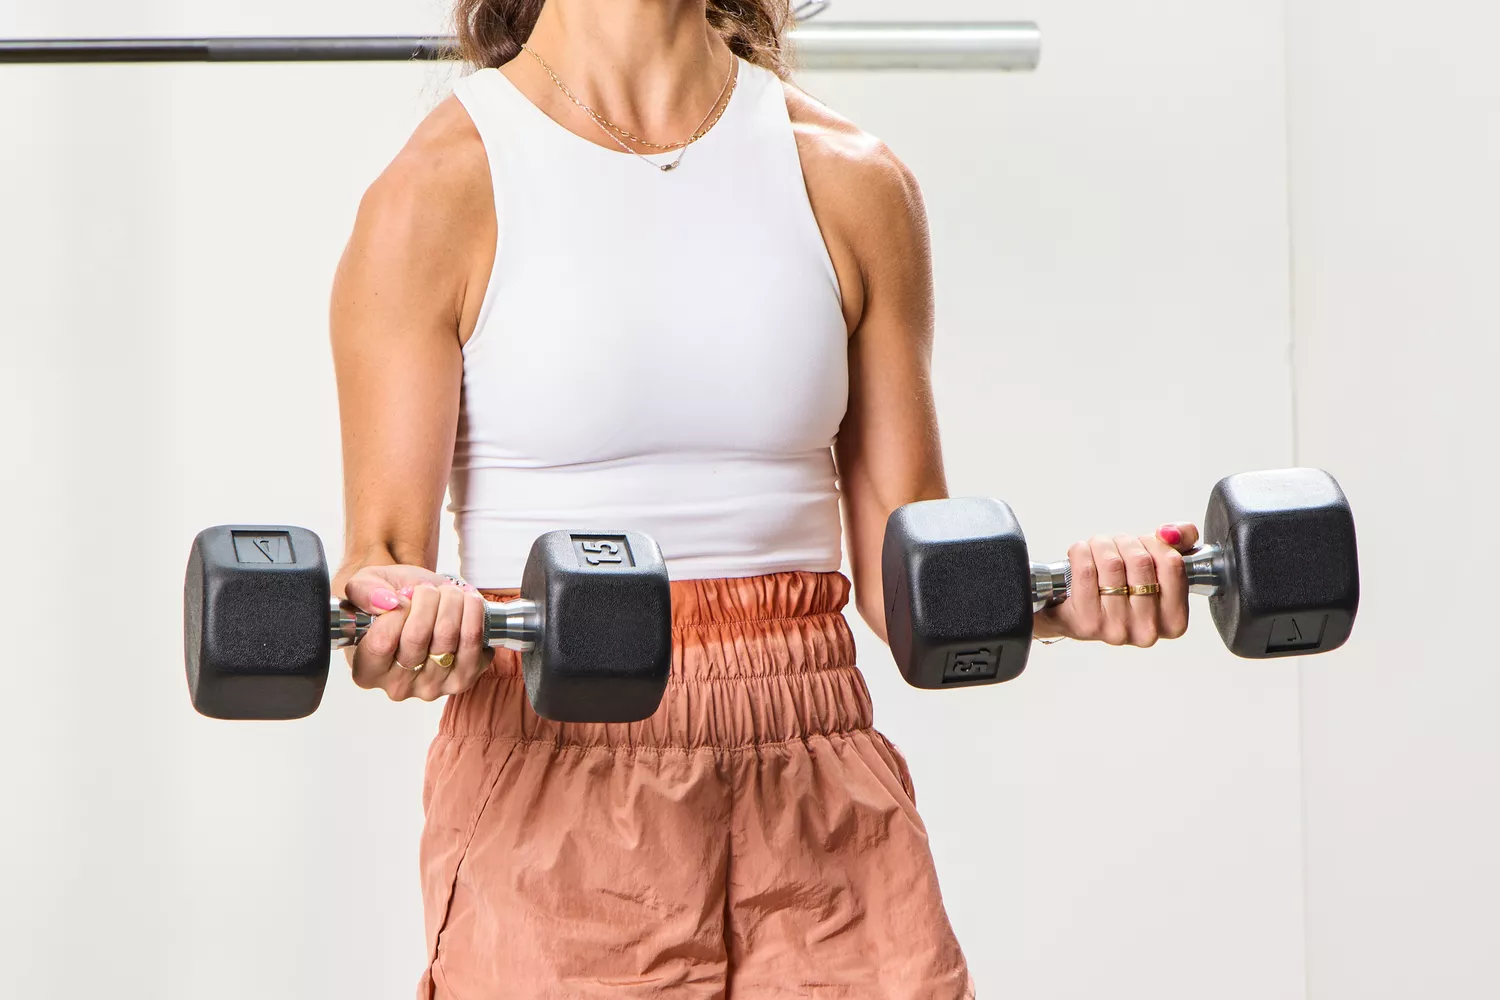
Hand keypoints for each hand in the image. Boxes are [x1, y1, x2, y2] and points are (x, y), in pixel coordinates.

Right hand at [341, 564, 493, 701]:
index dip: (396, 610)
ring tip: (447, 592)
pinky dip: (473, 613)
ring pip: (447, 636)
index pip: (382, 643)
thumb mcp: (365, 586)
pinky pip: (473, 642)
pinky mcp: (463, 679)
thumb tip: (385, 602)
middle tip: (426, 589)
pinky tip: (467, 604)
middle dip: (426, 599)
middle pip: (417, 636)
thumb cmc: (389, 600)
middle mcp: (397, 686)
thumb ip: (364, 591)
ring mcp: (432, 686)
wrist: (418, 606)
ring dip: (452, 602)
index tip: (402, 596)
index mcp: (366, 671)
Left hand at [1035, 523, 1199, 646]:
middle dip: (1124, 542)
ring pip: (1112, 562)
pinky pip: (1085, 570)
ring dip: (1101, 545)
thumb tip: (1169, 533)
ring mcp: (1117, 628)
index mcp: (1174, 620)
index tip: (1142, 544)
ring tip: (1097, 549)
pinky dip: (1080, 552)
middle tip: (1115, 546)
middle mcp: (1148, 629)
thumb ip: (1180, 540)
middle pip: (1140, 561)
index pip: (1171, 563)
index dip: (1153, 543)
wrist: (1077, 614)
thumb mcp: (1159, 566)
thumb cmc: (1122, 589)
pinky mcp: (1087, 622)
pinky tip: (1081, 554)